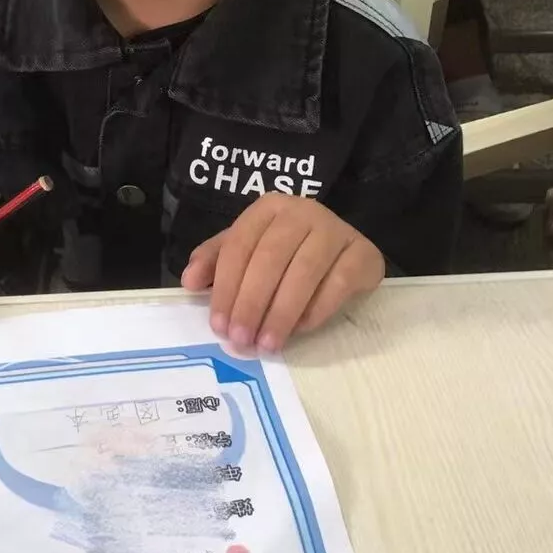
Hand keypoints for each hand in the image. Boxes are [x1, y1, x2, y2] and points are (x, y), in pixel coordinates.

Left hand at [181, 194, 383, 351]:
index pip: (239, 245)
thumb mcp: (247, 250)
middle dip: (251, 302)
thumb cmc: (287, 252)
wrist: (345, 248)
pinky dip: (316, 310)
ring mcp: (336, 230)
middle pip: (270, 258)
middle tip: (241, 339)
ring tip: (267, 344)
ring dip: (281, 312)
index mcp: (267, 208)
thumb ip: (215, 261)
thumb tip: (189, 281)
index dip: (226, 286)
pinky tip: (299, 331)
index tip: (218, 325)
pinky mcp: (363, 253)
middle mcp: (302, 212)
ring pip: (304, 272)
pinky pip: (338, 284)